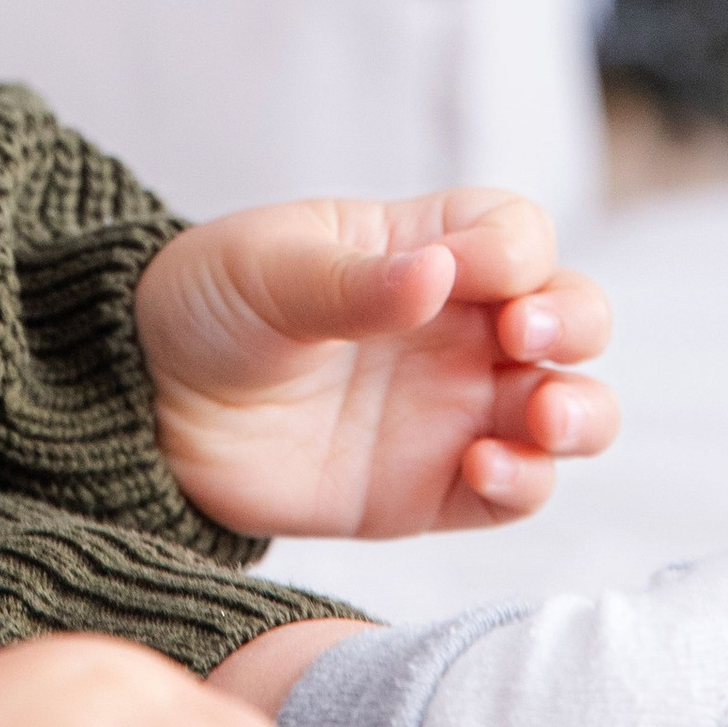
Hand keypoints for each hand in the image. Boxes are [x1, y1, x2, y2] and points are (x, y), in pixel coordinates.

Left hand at [135, 188, 617, 540]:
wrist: (146, 404)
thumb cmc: (209, 306)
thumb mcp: (270, 271)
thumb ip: (354, 281)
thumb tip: (439, 272)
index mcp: (424, 248)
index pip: (516, 234)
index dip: (515, 250)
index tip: (470, 273)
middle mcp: (457, 328)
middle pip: (572, 316)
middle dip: (575, 323)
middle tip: (526, 339)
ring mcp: (452, 410)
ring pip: (569, 409)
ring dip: (581, 411)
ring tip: (541, 416)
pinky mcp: (433, 489)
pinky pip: (514, 491)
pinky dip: (525, 483)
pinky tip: (483, 469)